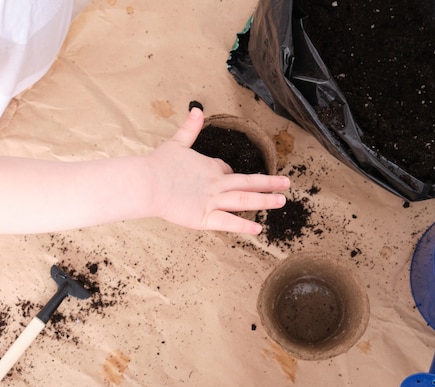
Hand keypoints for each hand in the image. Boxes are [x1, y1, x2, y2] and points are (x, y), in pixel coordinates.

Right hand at [143, 108, 289, 234]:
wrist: (146, 183)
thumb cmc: (159, 164)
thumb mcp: (177, 142)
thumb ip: (190, 128)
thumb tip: (197, 109)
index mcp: (211, 166)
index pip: (227, 171)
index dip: (229, 174)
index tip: (228, 177)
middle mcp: (216, 183)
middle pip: (248, 182)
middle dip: (269, 183)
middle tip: (287, 183)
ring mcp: (213, 201)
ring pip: (244, 199)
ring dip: (264, 200)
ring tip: (281, 201)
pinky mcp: (205, 217)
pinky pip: (228, 222)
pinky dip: (243, 225)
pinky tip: (258, 229)